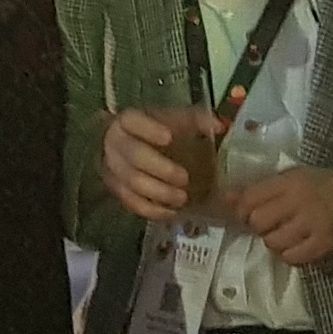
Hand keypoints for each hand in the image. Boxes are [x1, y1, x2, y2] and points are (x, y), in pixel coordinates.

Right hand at [100, 107, 217, 221]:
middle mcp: (115, 144)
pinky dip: (152, 209)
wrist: (136, 148)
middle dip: (160, 168)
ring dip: (159, 193)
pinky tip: (172, 212)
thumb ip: (198, 121)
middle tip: (184, 179)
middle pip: (133, 156)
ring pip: (131, 183)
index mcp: (128, 121)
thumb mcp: (177, 121)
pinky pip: (131, 203)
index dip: (148, 129)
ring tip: (182, 198)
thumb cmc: (160, 133)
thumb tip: (220, 126)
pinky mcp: (116, 191)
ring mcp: (112, 169)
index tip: (169, 137)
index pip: (132, 121)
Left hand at [221, 168, 332, 268]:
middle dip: (259, 226)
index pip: (249, 198)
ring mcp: (311, 225)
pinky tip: (299, 245)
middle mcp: (299, 201)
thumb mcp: (300, 177)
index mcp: (292, 180)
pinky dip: (290, 254)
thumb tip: (226, 198)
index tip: (246, 213)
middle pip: (257, 221)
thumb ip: (265, 188)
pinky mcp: (323, 245)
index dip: (241, 209)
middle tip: (271, 224)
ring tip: (288, 235)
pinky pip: (291, 257)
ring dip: (275, 241)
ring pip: (272, 241)